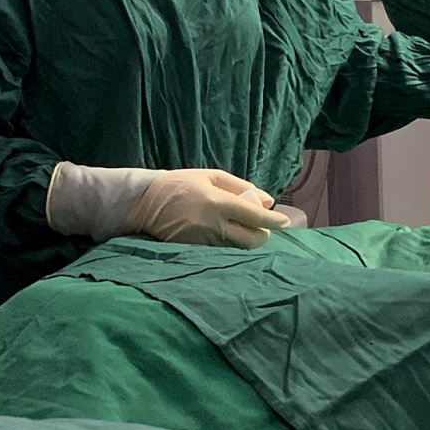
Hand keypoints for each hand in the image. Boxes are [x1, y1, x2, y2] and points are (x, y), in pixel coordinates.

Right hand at [124, 168, 290, 249]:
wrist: (145, 204)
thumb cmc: (181, 184)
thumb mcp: (211, 176)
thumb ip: (241, 187)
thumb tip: (268, 200)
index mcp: (218, 203)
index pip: (255, 216)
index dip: (274, 221)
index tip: (284, 222)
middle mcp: (213, 225)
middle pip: (252, 240)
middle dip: (263, 235)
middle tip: (261, 226)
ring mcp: (203, 242)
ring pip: (238, 248)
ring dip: (246, 240)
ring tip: (243, 229)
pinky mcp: (194, 252)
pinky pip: (222, 253)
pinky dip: (230, 246)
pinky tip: (227, 236)